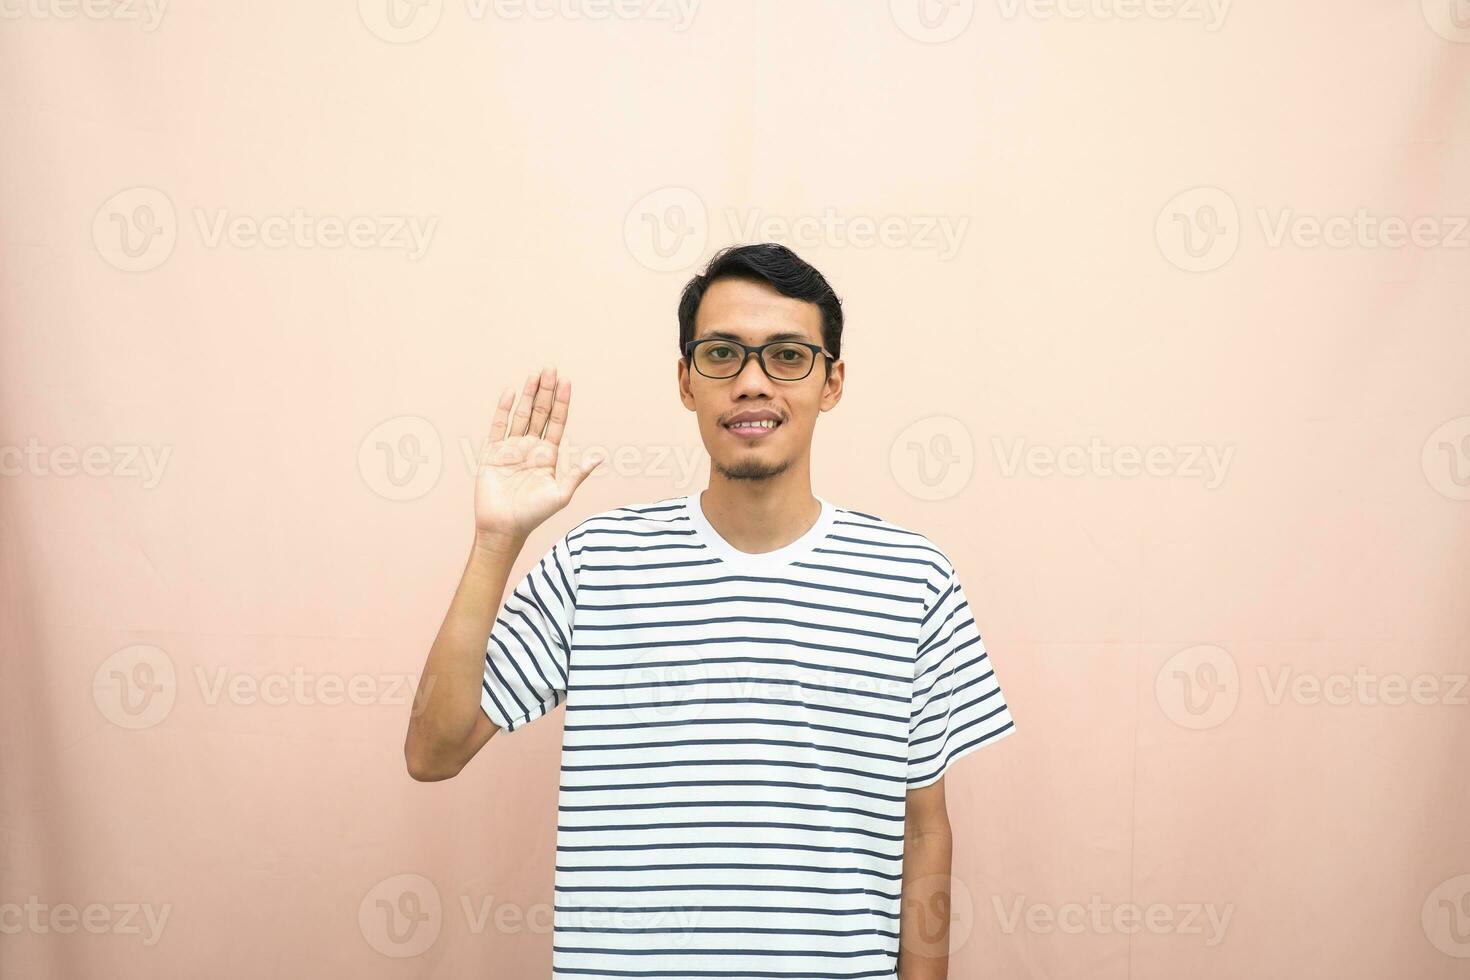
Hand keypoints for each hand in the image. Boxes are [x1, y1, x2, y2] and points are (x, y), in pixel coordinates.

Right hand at [473, 366, 600, 547]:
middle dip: (546, 391)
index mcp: (548, 455)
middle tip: (551, 368)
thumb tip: (599, 457)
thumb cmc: (534, 514)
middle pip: (540, 412)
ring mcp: (512, 448)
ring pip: (521, 415)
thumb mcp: (561, 494)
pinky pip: (499, 425)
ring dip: (528, 394)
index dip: (561, 402)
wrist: (504, 527)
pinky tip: (510, 392)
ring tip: (535, 373)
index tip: (566, 381)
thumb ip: (578, 474)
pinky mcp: (493, 452)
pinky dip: (504, 409)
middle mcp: (531, 447)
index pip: (557, 421)